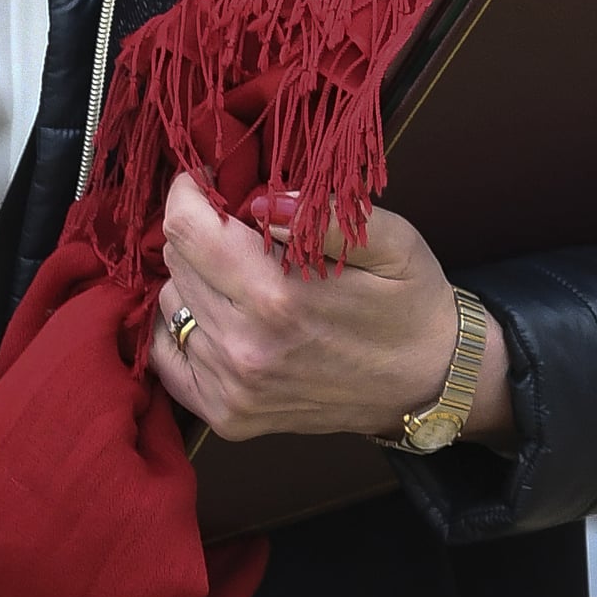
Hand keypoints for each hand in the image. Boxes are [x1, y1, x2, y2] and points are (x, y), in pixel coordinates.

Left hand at [148, 171, 512, 445]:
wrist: (428, 384)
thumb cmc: (410, 305)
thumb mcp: (392, 242)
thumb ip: (326, 214)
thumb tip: (263, 199)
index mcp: (278, 298)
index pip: (187, 231)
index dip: (187, 193)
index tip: (204, 179)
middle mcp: (244, 348)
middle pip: (176, 264)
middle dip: (199, 233)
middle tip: (237, 228)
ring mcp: (232, 389)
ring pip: (172, 304)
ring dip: (196, 280)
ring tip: (242, 278)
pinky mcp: (227, 416)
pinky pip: (168, 356)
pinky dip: (182, 327)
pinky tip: (220, 315)